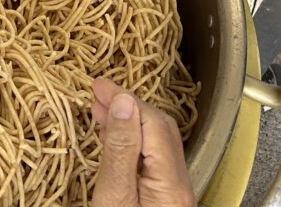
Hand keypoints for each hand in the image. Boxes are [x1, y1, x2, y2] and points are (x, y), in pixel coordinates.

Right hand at [90, 78, 194, 206]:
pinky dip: (134, 143)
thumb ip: (120, 151)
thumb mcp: (114, 195)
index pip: (152, 122)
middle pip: (159, 129)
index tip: (100, 86)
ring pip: (157, 143)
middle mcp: (181, 184)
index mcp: (171, 181)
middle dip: (128, 107)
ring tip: (103, 114)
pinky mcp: (167, 200)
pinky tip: (115, 143)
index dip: (125, 99)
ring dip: (130, 123)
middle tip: (99, 95)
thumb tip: (123, 103)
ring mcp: (176, 193)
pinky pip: (154, 160)